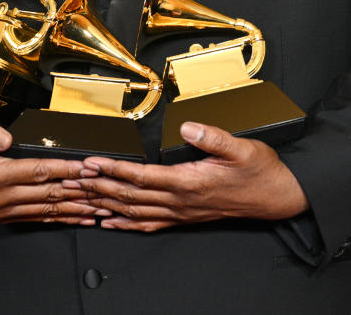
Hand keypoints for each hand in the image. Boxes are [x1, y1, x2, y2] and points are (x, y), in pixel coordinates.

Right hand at [0, 110, 106, 225]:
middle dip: (79, 192)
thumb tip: (6, 137)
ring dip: (76, 209)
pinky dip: (62, 218)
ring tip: (100, 207)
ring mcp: (2, 209)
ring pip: (47, 210)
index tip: (87, 168)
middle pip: (48, 195)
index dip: (65, 169)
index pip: (38, 172)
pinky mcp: (4, 213)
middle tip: (104, 190)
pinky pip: (38, 218)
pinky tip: (80, 217)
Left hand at [65, 122, 308, 231]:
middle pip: (131, 196)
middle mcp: (182, 201)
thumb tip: (186, 127)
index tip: (91, 162)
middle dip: (99, 187)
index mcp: (190, 183)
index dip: (114, 170)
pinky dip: (126, 224)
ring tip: (81, 198)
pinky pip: (150, 224)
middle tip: (73, 179)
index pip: (143, 177)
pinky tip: (110, 222)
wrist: (278, 196)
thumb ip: (213, 137)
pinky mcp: (186, 216)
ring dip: (106, 204)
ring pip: (135, 212)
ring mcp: (182, 212)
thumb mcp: (242, 147)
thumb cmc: (260, 170)